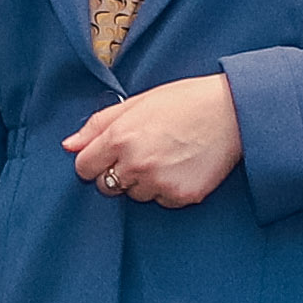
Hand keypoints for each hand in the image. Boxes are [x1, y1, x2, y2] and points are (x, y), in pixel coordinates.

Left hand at [61, 75, 243, 206]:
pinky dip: (167, 189)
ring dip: (143, 182)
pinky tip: (181, 167)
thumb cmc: (185, 101)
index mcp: (120, 137)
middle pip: (106, 186)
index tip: (107, 156)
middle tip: (141, 154)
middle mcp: (135, 163)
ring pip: (134, 195)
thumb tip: (69, 146)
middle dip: (116, 174)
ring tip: (166, 157)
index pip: (84, 167)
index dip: (94, 161)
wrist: (232, 112)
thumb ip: (98, 125)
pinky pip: (161, 201)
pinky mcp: (180, 196)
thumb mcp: (137, 102)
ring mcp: (158, 182)